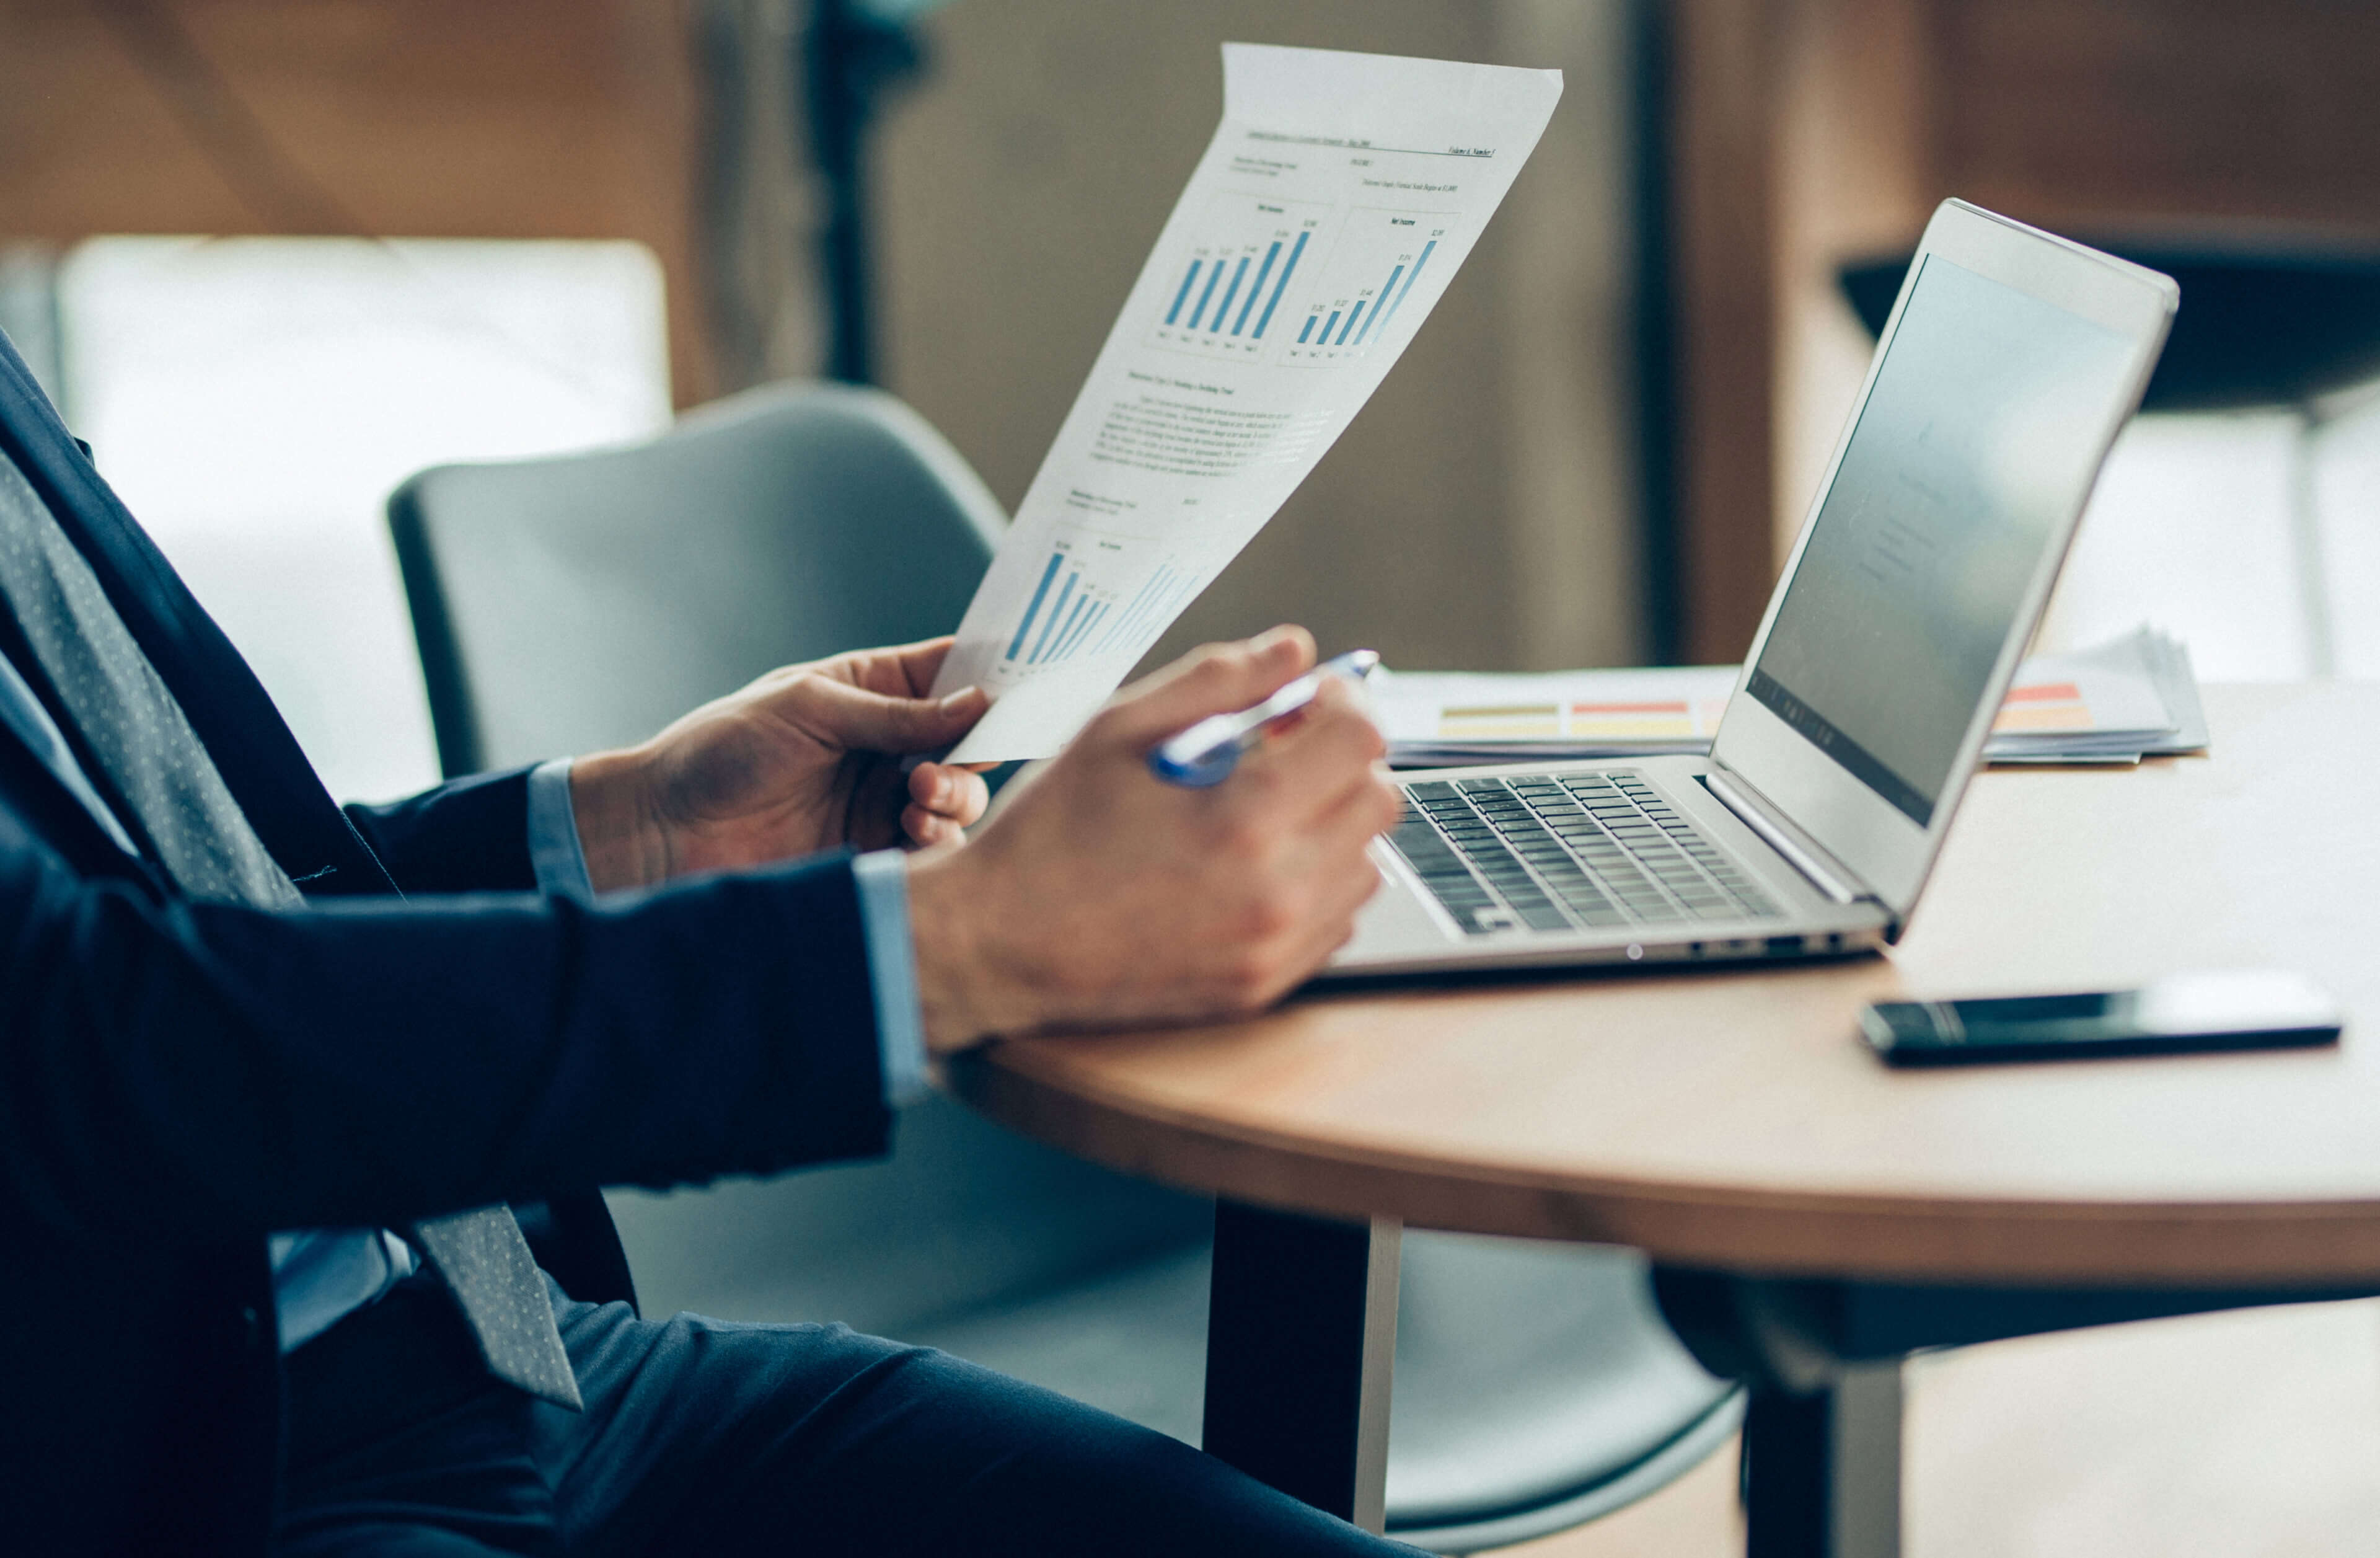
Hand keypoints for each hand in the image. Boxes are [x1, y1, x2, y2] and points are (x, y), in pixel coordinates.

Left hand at [568, 637, 993, 891]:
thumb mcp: (810, 710)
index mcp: (873, 690)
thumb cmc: (721, 749)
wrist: (664, 830)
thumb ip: (895, 714)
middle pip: (970, 742)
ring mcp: (884, 800)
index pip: (953, 675)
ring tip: (918, 800)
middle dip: (976, 751)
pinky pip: (934, 849)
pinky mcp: (876, 852)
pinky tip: (916, 833)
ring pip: (961, 798)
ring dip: (956, 797)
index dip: (993, 679)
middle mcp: (888, 745)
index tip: (1024, 690)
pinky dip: (940, 841)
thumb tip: (978, 704)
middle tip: (940, 766)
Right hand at [905, 626, 1402, 1051]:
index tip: (1304, 698)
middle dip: (1340, 759)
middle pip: (1379, 800)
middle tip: (1280, 748)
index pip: (1361, 739)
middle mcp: (1277, 891)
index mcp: (1246, 817)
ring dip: (1331, 822)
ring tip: (1260, 810)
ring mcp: (1275, 949)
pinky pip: (1336, 919)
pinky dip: (1313, 881)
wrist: (1000, 943)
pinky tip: (1251, 865)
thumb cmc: (1050, 831)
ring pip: (1365, 862)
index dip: (1341, 701)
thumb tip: (1295, 649)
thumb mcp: (1117, 728)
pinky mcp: (1263, 987)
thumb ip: (1217, 679)